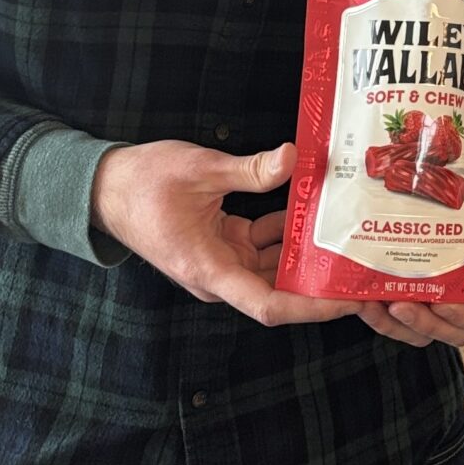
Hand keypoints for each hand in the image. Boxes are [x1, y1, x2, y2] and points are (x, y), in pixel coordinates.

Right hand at [91, 139, 368, 326]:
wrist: (101, 186)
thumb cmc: (141, 182)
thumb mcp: (200, 169)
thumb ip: (250, 170)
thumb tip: (292, 158)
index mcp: (209, 270)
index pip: (269, 304)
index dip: (312, 307)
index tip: (347, 299)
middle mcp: (217, 275)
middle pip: (278, 289)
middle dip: (319, 281)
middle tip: (362, 265)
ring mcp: (218, 261)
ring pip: (272, 266)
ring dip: (304, 252)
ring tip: (346, 236)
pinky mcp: (219, 244)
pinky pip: (259, 246)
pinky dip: (283, 231)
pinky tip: (310, 208)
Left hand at [359, 299, 463, 350]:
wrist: (453, 212)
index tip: (442, 304)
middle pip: (456, 333)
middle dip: (425, 323)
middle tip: (400, 305)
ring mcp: (442, 312)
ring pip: (425, 334)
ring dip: (398, 324)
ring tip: (374, 304)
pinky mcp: (414, 308)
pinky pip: (400, 325)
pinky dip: (381, 317)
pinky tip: (365, 300)